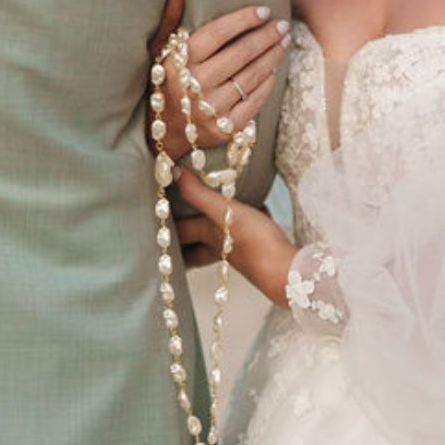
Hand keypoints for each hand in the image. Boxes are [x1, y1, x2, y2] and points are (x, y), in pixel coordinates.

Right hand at [150, 0, 289, 158]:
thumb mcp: (158, 51)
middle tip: (282, 25)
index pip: (218, 33)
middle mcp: (194, 85)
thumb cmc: (166, 81)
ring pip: (251, 76)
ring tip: (284, 42)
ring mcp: (211, 109)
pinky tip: (274, 69)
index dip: (244, 19)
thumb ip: (168, 20)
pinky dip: (268, 83)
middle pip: (240, 54)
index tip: (264, 11)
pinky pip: (255, 101)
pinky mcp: (225, 128)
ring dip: (272, 57)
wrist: (164, 130)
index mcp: (178, 62)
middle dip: (266, 36)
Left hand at [172, 165, 296, 308]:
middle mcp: (220, 246)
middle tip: (178, 225)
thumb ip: (199, 194)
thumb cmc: (254, 243)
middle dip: (187, 236)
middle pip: (195, 245)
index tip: (156, 210)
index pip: (179, 232)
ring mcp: (241, 250)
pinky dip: (248, 220)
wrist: (288, 271)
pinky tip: (256, 208)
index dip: (166, 223)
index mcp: (207, 237)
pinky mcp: (262, 247)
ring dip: (215, 228)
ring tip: (212, 214)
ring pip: (222, 238)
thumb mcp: (224, 212)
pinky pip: (249, 231)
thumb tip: (174, 173)